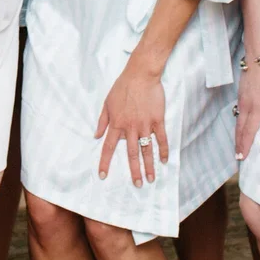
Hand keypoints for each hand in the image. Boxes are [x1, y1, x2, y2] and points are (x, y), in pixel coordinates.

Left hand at [95, 62, 167, 185]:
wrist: (140, 74)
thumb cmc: (122, 87)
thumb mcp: (107, 103)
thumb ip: (102, 121)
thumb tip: (96, 136)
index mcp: (116, 123)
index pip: (108, 147)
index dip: (105, 162)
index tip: (102, 175)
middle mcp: (130, 127)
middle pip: (131, 154)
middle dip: (133, 171)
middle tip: (137, 185)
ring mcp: (145, 125)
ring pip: (147, 150)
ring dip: (148, 166)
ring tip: (150, 179)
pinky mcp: (158, 120)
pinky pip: (161, 139)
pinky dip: (163, 150)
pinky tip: (164, 161)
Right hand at [235, 56, 259, 162]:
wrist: (259, 53)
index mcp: (257, 106)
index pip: (249, 130)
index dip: (245, 144)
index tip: (242, 156)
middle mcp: (246, 104)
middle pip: (240, 128)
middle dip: (238, 143)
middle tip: (237, 157)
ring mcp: (242, 98)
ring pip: (237, 120)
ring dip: (237, 134)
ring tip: (238, 145)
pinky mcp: (241, 92)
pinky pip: (238, 112)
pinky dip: (238, 123)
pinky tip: (240, 125)